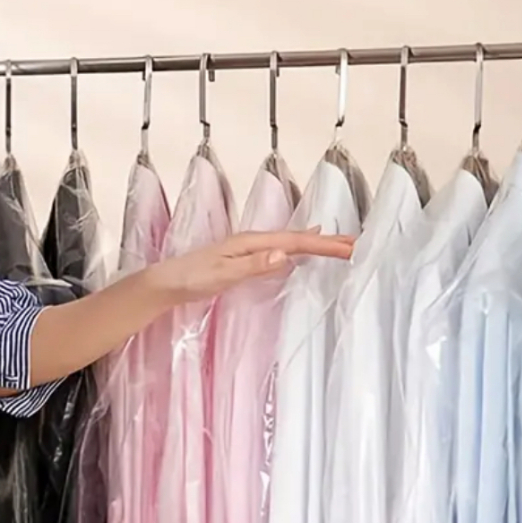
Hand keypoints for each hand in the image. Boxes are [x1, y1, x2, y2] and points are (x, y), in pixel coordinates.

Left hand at [141, 228, 355, 307]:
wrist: (165, 283)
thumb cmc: (190, 279)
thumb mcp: (222, 275)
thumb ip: (253, 266)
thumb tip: (284, 255)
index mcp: (251, 243)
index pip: (294, 243)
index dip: (323, 246)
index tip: (349, 248)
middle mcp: (253, 242)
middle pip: (297, 239)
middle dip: (327, 242)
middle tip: (356, 244)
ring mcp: (249, 250)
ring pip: (291, 243)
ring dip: (316, 245)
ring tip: (340, 244)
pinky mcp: (246, 259)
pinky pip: (281, 251)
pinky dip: (299, 249)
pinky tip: (302, 251)